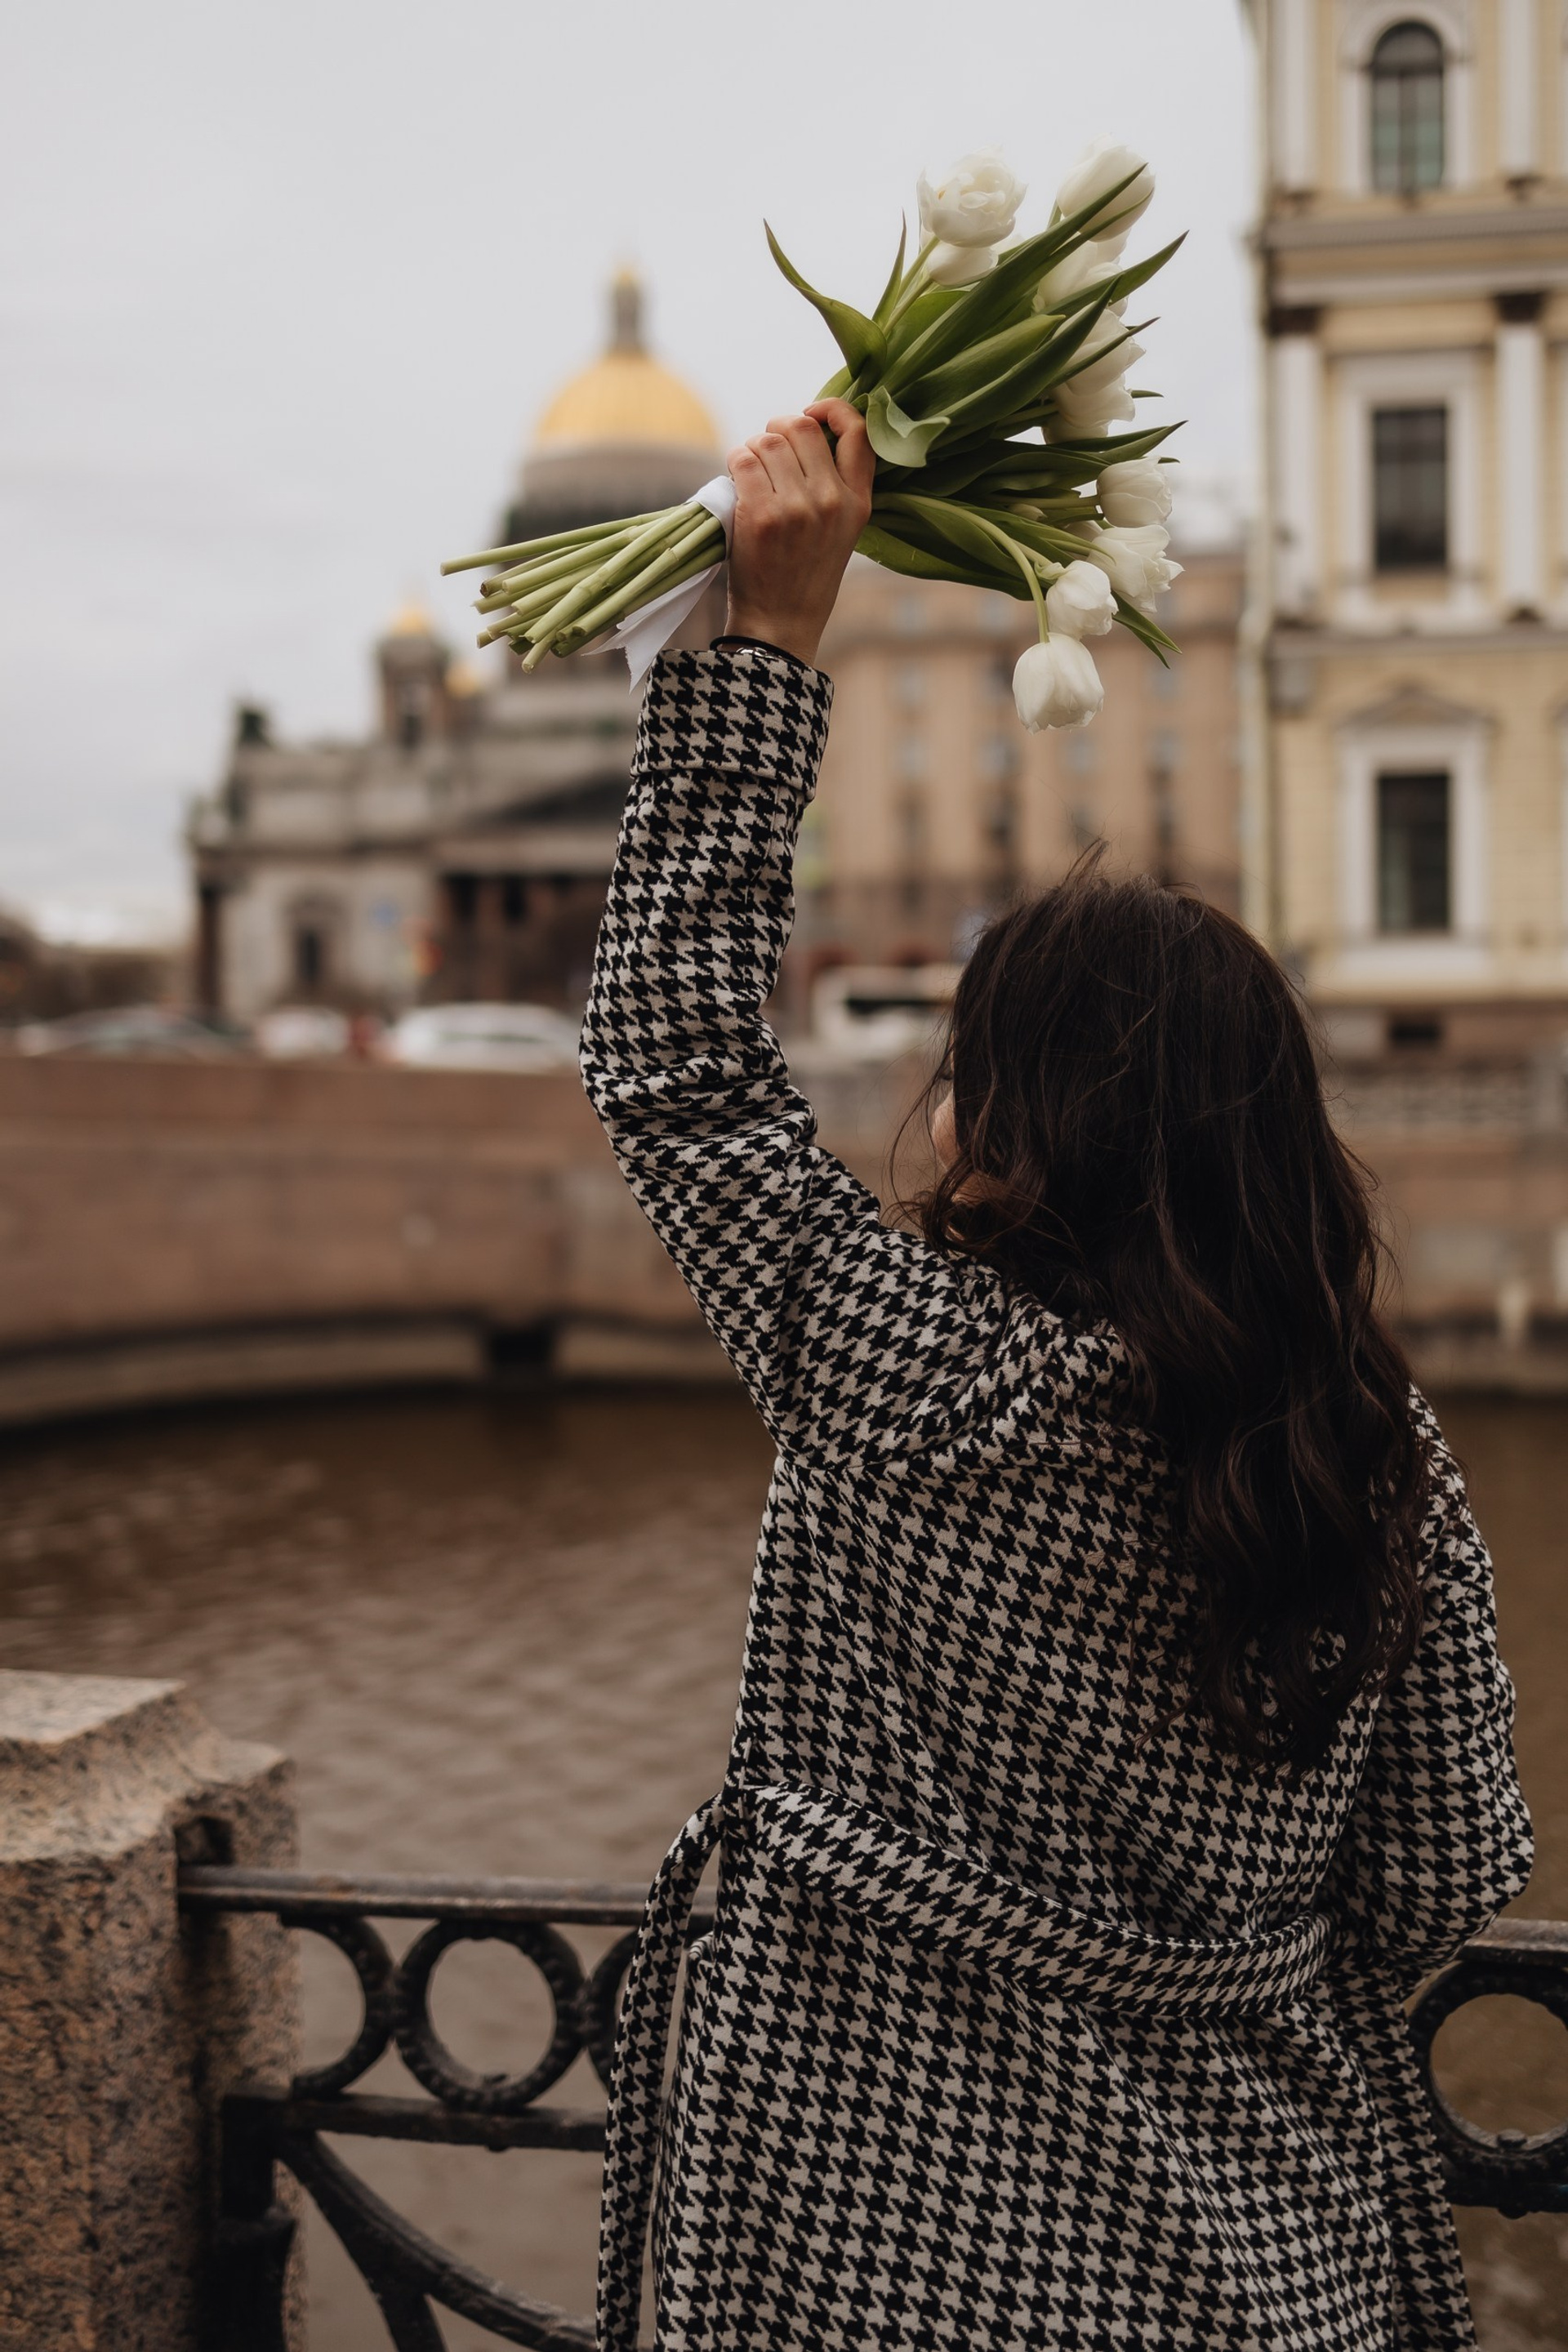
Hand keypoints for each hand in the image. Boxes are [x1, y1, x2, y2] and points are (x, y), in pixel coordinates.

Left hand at [723, 397, 873, 667]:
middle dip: (777, 429)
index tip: (812, 414)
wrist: (780, 624)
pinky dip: (734, 463)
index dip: (832, 409)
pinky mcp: (762, 516)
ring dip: (751, 449)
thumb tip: (803, 429)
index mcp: (858, 502)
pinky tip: (736, 483)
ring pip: (767, 441)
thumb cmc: (803, 575)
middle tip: (767, 450)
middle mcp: (832, 500)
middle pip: (801, 427)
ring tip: (750, 474)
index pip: (858, 431)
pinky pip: (742, 460)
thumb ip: (833, 484)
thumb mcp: (840, 531)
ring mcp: (797, 508)